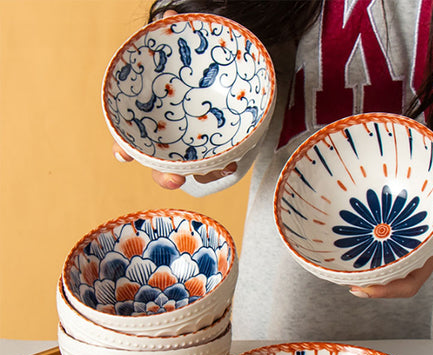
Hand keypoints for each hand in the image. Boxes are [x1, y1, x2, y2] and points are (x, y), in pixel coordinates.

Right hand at [111, 9, 237, 189]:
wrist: (218, 79)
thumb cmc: (191, 69)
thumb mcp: (181, 51)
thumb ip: (172, 38)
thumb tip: (171, 17)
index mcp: (152, 120)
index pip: (131, 138)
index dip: (125, 149)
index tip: (123, 154)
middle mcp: (168, 140)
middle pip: (159, 166)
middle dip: (164, 176)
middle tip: (173, 180)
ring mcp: (190, 150)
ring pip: (189, 172)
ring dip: (201, 176)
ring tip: (219, 169)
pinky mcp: (212, 153)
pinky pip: (213, 167)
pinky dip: (220, 168)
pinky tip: (230, 163)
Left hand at [350, 131, 432, 298]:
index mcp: (431, 248)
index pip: (410, 282)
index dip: (387, 291)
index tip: (361, 289)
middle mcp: (415, 257)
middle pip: (389, 281)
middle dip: (370, 286)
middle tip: (347, 284)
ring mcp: (404, 252)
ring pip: (381, 272)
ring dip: (361, 274)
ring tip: (337, 272)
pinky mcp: (394, 243)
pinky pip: (377, 256)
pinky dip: (362, 257)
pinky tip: (342, 251)